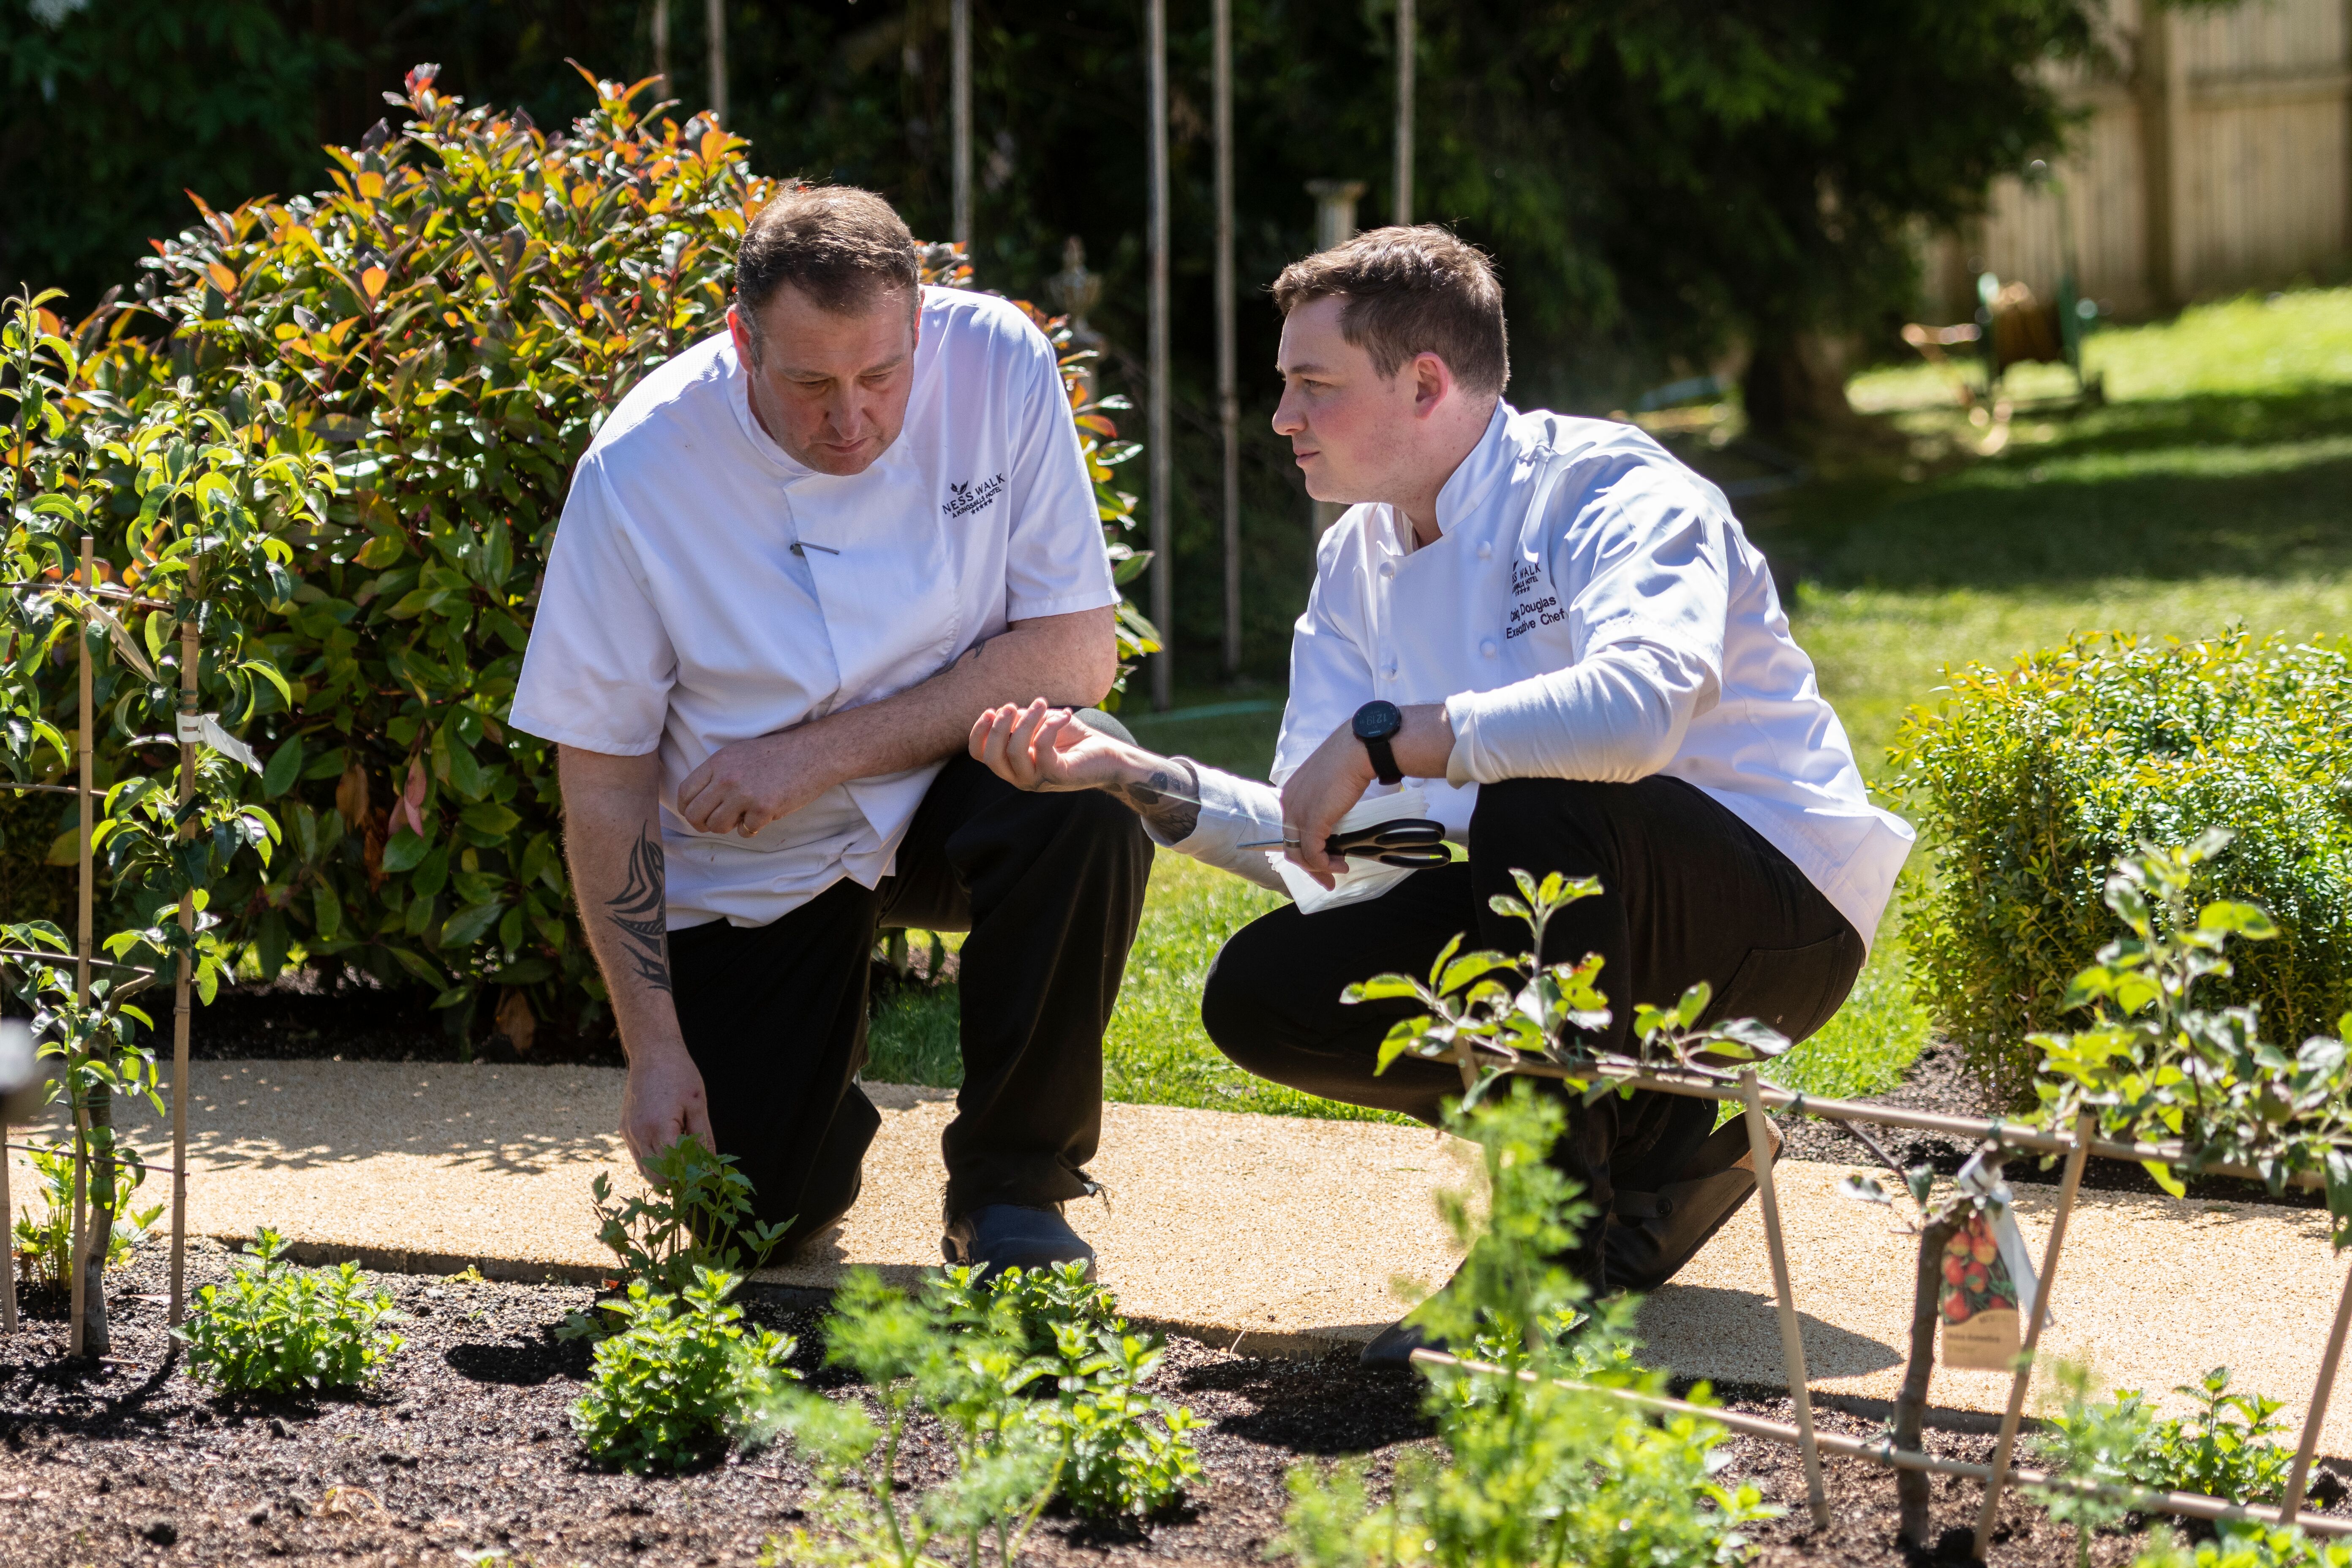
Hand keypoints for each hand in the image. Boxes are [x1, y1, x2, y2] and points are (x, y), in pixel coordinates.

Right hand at [620, 1038, 713, 1179]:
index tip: (704, 1177)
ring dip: (664, 1171)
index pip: (672, 1172)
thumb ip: (704, 1139)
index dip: (688, 1179)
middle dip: (676, 1180)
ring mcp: (629, 1132)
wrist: (652, 1052)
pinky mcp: (624, 1128)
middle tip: (696, 1171)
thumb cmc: (679, 1074)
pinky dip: (653, 1158)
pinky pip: (638, 1154)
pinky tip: (669, 1144)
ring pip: (645, 1169)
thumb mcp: (698, 1105)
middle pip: (656, 1177)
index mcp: (659, 1129)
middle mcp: (639, 1134)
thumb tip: (712, 1167)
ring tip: (684, 1156)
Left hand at [677, 727, 837, 835]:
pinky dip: (752, 828)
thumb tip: (701, 800)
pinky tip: (762, 816)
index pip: (686, 792)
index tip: (694, 814)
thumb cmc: (778, 754)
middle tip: (713, 825)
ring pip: (717, 826)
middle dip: (702, 824)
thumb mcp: (739, 753)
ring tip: (741, 817)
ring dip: (728, 827)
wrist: (812, 753)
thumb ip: (718, 773)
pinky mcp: (763, 809)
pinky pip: (745, 831)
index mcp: (718, 762)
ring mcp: (745, 794)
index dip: (686, 809)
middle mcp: (727, 778)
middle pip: (696, 814)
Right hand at [969, 699, 1136, 791]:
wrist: (1109, 754)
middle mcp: (1020, 777)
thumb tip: (1008, 712)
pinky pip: (1042, 748)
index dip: (978, 733)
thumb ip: (1021, 720)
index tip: (991, 711)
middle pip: (991, 757)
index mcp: (1012, 764)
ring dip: (1026, 721)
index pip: (981, 755)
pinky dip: (1050, 725)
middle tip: (1013, 706)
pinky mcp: (1057, 776)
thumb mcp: (1041, 723)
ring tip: (1042, 703)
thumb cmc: (1073, 738)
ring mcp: (1038, 780)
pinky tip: (1065, 715)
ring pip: (1014, 751)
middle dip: (998, 728)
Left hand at [1277, 721, 1378, 888]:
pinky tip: (1340, 863)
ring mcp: (1298, 812)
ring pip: (1300, 853)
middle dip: (1310, 867)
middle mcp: (1289, 804)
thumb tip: (1334, 818)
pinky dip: (1325, 864)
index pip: (1290, 831)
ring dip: (1320, 868)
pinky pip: (1313, 853)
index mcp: (1290, 794)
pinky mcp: (1312, 820)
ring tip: (1338, 870)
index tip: (1322, 863)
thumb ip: (1324, 802)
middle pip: (1291, 846)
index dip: (1304, 851)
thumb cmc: (1350, 760)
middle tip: (1328, 879)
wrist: (1358, 749)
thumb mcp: (1329, 783)